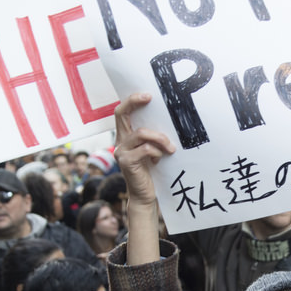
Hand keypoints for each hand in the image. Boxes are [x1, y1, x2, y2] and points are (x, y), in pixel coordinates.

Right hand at [113, 93, 175, 207]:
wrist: (145, 195)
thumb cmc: (151, 171)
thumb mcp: (152, 149)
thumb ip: (152, 137)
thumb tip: (168, 120)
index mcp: (125, 136)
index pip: (122, 112)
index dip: (132, 100)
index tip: (147, 95)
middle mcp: (120, 141)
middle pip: (121, 114)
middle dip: (135, 102)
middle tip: (150, 98)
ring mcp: (121, 152)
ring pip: (140, 133)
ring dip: (159, 138)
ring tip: (170, 148)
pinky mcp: (126, 162)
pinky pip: (145, 149)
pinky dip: (156, 152)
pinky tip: (160, 159)